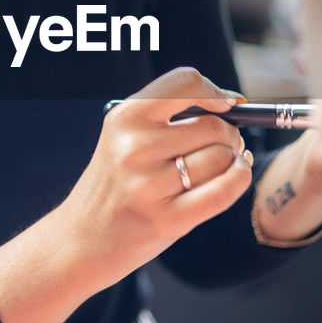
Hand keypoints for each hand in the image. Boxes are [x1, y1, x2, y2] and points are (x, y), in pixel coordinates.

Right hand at [54, 67, 253, 292]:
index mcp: (124, 118)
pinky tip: (238, 172)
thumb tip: (231, 104)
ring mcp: (149, 185)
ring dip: (233, 160)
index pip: (184, 82)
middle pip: (213, 126)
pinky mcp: (166, 219)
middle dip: (229, 134)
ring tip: (221, 166)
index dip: (214, 92)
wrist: (81, 240)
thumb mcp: (124, 139)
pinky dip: (240, 178)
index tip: (226, 104)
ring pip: (221, 158)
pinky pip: (223, 191)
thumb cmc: (114, 185)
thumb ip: (167, 118)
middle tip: (225, 144)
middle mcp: (134, 148)